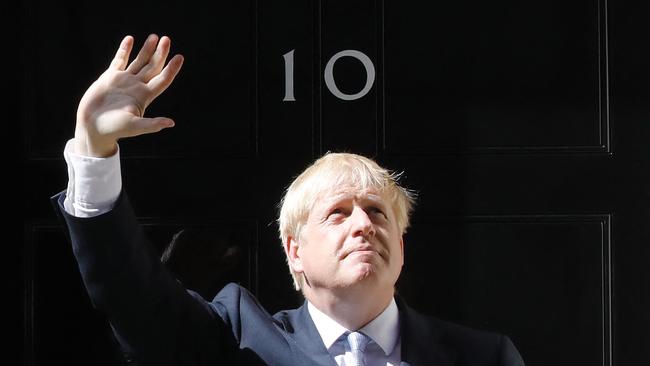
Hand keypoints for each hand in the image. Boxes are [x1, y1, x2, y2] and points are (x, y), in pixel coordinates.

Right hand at [74, 34, 183, 156]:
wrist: (92, 127)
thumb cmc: (114, 129)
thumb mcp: (134, 127)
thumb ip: (151, 124)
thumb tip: (171, 123)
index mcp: (144, 96)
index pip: (162, 79)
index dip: (172, 69)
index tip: (180, 57)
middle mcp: (137, 86)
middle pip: (153, 67)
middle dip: (160, 54)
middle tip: (167, 39)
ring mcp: (124, 81)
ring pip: (139, 61)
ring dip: (147, 50)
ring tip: (154, 37)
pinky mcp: (110, 77)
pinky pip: (120, 60)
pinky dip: (125, 49)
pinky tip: (130, 39)